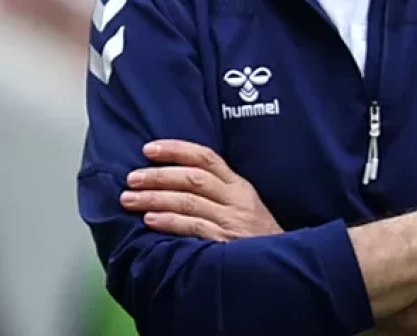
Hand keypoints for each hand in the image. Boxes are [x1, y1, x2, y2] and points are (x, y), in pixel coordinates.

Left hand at [121, 139, 282, 241]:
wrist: (285, 267)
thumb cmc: (257, 239)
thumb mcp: (245, 208)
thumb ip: (218, 193)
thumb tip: (173, 180)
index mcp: (240, 187)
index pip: (206, 157)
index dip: (176, 150)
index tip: (148, 149)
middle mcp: (237, 200)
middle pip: (193, 178)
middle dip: (158, 176)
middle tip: (131, 178)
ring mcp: (233, 222)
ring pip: (189, 201)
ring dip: (155, 198)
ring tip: (130, 199)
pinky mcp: (227, 244)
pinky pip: (195, 228)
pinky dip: (170, 222)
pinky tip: (150, 220)